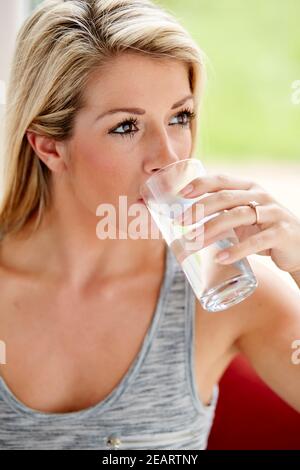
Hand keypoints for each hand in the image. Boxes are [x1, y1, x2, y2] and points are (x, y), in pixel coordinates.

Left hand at [176, 173, 299, 273]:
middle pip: (225, 197)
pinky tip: (220, 258)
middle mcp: (261, 196)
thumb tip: (185, 222)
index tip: (180, 194)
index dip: (200, 184)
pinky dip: (236, 250)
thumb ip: (222, 215)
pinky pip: (256, 241)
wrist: (299, 247)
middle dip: (200, 208)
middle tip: (180, 222)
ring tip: (193, 242)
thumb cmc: (263, 231)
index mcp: (249, 188)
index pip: (221, 180)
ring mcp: (272, 213)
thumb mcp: (243, 219)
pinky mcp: (281, 233)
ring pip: (237, 216)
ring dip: (211, 229)